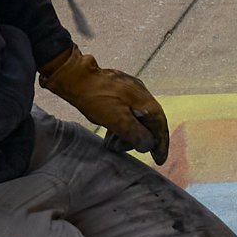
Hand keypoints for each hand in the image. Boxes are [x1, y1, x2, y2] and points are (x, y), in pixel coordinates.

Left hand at [41, 48, 171, 161]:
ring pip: (135, 117)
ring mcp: (130, 90)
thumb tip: (148, 145)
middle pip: (148, 122)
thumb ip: (136, 134)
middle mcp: (141, 94)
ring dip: (127, 133)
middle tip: (123, 150)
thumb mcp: (117, 121)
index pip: (160, 126)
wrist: (76, 75)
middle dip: (138, 140)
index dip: (161, 145)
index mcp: (146, 102)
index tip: (159, 160)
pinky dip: (121, 123)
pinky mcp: (118, 89)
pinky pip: (126, 111)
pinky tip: (110, 131)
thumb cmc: (96, 98)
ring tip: (112, 144)